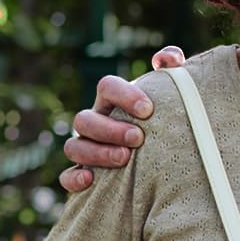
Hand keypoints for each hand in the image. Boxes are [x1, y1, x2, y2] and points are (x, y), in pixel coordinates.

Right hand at [59, 45, 186, 192]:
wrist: (167, 152)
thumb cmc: (166, 117)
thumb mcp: (172, 92)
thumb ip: (172, 69)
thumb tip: (168, 60)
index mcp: (113, 99)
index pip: (107, 86)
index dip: (123, 96)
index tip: (148, 110)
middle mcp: (95, 121)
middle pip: (84, 119)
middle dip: (110, 129)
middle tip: (138, 138)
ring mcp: (87, 147)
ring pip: (74, 146)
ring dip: (96, 153)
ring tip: (124, 158)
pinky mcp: (84, 173)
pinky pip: (67, 176)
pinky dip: (73, 178)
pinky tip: (90, 180)